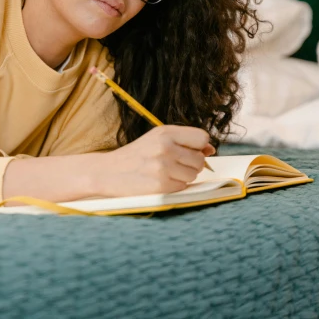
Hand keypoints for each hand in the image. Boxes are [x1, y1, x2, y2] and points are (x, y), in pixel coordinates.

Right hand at [97, 125, 215, 196]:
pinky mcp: (161, 186)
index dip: (199, 146)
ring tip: (165, 172)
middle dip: (191, 164)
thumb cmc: (136, 155)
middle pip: (200, 159)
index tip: (189, 150)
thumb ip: (184, 141)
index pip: (202, 137)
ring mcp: (163, 167)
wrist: (108, 172)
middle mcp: (165, 147)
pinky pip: (183, 187)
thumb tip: (210, 149)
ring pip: (194, 174)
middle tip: (172, 164)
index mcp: (165, 132)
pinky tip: (160, 181)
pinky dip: (175, 186)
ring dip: (183, 176)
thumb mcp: (157, 139)